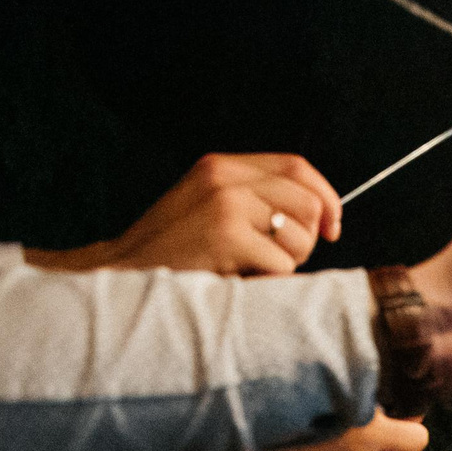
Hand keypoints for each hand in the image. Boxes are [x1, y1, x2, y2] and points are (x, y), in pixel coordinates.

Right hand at [31, 153, 345, 276]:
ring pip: (299, 236)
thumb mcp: (207, 209)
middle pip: (307, 202)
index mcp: (220, 166)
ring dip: (287, 265)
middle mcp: (224, 177)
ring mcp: (225, 203)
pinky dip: (269, 284)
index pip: (296, 167)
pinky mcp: (226, 234)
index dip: (325, 197)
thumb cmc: (171, 254)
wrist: (119, 276)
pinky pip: (282, 266)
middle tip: (280, 262)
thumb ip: (253, 200)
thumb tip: (320, 215)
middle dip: (308, 239)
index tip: (332, 228)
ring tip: (249, 270)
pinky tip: (237, 282)